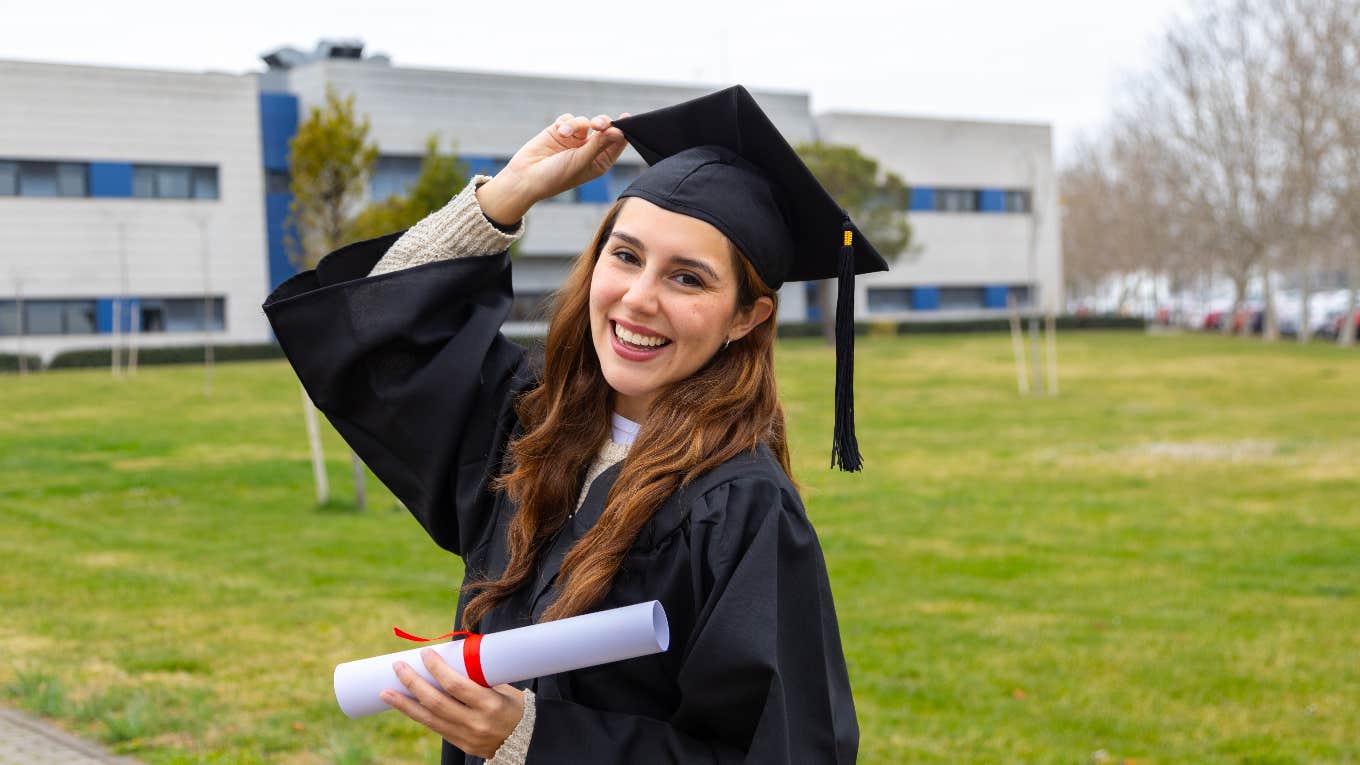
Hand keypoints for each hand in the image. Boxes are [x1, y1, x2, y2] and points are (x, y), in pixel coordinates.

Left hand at [382, 648, 525, 758]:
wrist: (524, 741)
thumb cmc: (515, 707)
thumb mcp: (503, 689)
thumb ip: (478, 677)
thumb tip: (452, 654)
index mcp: (490, 704)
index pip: (456, 685)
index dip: (437, 668)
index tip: (424, 654)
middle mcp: (476, 723)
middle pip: (436, 702)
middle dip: (413, 683)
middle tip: (398, 667)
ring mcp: (466, 736)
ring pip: (428, 719)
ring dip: (404, 704)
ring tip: (385, 692)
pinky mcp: (459, 744)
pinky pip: (434, 727)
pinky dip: (417, 715)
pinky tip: (404, 705)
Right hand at [477, 112, 630, 224]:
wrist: (525, 177)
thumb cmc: (555, 177)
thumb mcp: (581, 161)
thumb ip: (599, 144)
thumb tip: (619, 131)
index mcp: (599, 162)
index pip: (617, 143)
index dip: (623, 130)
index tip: (627, 118)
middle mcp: (589, 150)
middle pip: (604, 128)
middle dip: (602, 123)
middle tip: (599, 124)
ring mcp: (574, 141)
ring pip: (585, 121)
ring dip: (578, 124)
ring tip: (567, 132)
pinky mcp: (559, 132)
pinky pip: (569, 119)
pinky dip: (566, 123)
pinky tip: (559, 131)